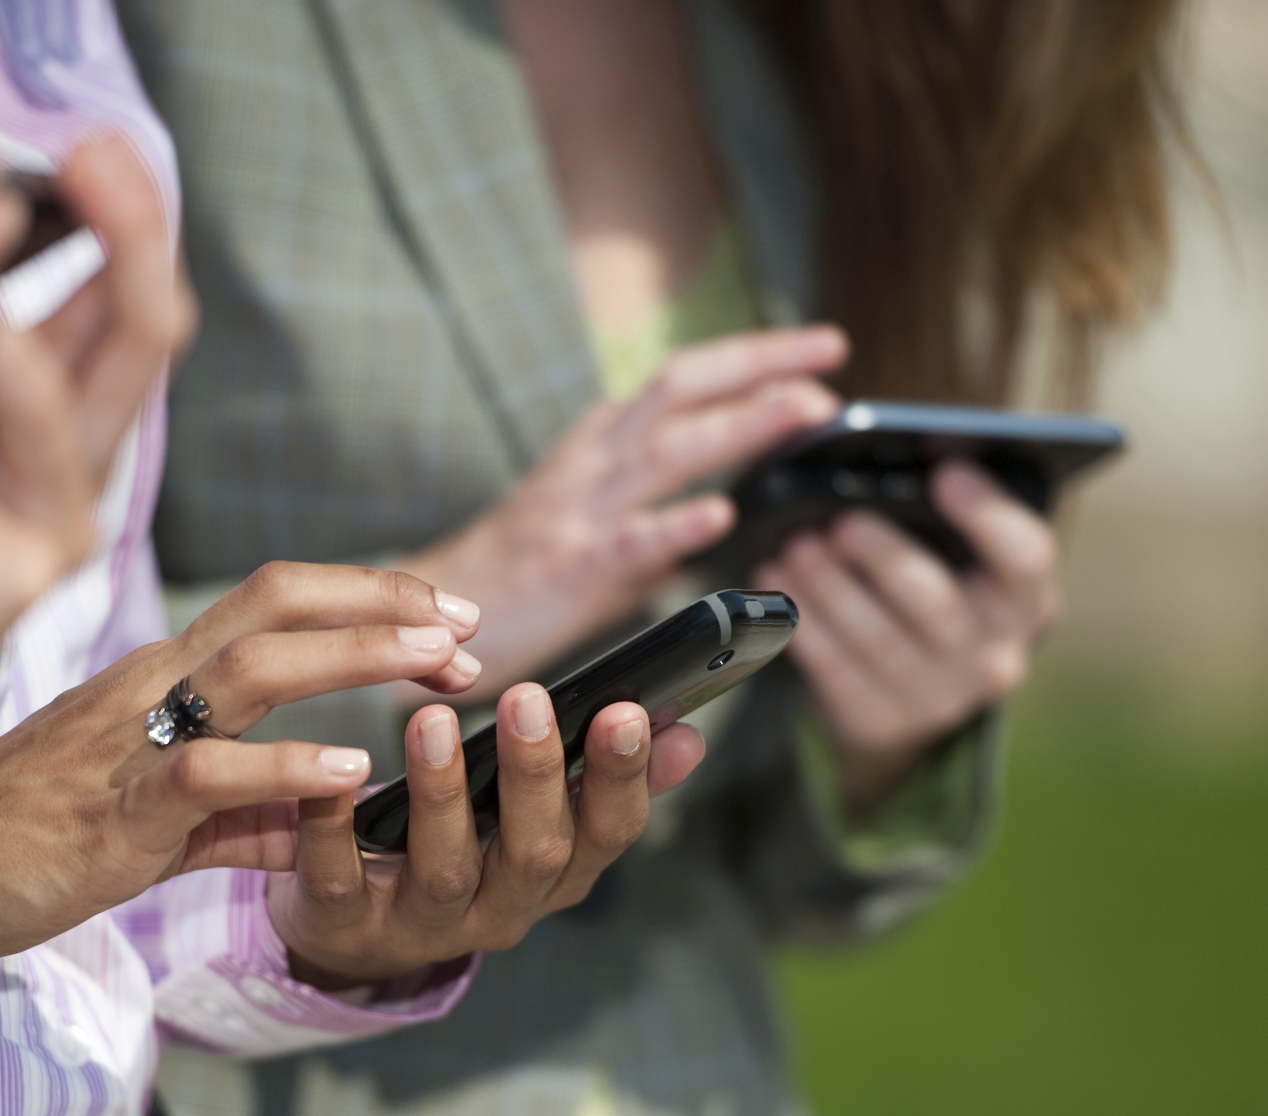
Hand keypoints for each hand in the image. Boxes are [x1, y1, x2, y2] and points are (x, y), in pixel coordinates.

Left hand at [0, 132, 177, 955]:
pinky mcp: (9, 590)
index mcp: (46, 409)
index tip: (77, 144)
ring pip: (82, 409)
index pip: (114, 297)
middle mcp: (71, 462)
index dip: (114, 216)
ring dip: (13, 340)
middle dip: (129, 237)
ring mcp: (53, 530)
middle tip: (98, 156)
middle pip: (141, 336)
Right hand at [0, 562, 489, 965]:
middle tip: (470, 629)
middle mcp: (150, 687)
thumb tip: (316, 825)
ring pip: (253, 668)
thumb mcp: (155, 819)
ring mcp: (130, 742)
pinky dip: (285, 767)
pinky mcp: (113, 813)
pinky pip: (207, 775)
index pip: (274, 602)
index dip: (367, 598)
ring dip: (356, 657)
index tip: (447, 618)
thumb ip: (241, 817)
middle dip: (383, 605)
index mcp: (162, 679)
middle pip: (276, 603)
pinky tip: (352, 770)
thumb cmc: (29, 839)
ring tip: (439, 665)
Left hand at [274, 690, 707, 987]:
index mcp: (559, 874)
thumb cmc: (465, 846)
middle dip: (535, 777)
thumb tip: (688, 733)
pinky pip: (341, 881)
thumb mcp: (542, 821)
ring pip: (445, 868)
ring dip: (441, 794)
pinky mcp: (348, 924)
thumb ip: (609, 778)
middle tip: (529, 696)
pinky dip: (333, 831)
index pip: (608, 832)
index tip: (627, 710)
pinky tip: (332, 781)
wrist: (361, 929)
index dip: (622, 778)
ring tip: (431, 720)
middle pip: (534, 852)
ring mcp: (425, 924)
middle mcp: (503, 908)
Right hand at [397, 325, 845, 696]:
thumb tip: (719, 520)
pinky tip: (718, 517)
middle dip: (758, 364)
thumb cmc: (516, 574)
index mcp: (599, 443)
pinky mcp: (570, 568)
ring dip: (741, 424)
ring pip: (667, 451)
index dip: (751, 357)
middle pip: (680, 389)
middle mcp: (592, 461)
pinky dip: (675, 527)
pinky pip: (628, 543)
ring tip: (803, 408)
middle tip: (830, 353)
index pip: (682, 380)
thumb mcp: (591, 525)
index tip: (819, 349)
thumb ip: (655, 517)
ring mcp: (581, 510)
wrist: (437, 613)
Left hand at [755, 461, 1060, 815]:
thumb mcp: (955, 555)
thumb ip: (935, 514)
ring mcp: (941, 697)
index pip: (1025, 556)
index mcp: (1026, 598)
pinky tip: (775, 587)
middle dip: (883, 556)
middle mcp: (996, 654)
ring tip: (792, 546)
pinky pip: (836, 672)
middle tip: (839, 520)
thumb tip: (882, 458)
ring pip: (876, 639)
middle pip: (936, 602)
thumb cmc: (933, 583)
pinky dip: (802, 625)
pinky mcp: (884, 722)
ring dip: (828, 587)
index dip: (987, 513)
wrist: (913, 687)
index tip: (944, 471)